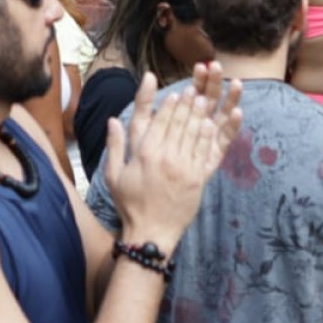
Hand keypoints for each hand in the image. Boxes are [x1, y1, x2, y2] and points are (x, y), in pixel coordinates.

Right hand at [103, 64, 243, 250]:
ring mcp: (183, 167)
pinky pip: (204, 151)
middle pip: (178, 123)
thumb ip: (115, 145)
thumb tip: (112, 120)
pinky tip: (210, 123)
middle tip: (194, 90)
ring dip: (199, 114)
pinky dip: (207, 135)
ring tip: (204, 99)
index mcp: (144, 153)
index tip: (175, 93)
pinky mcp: (197, 178)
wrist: (151, 232)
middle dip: (187, 104)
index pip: (159, 121)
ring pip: (193, 133)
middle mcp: (165, 156)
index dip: (169, 105)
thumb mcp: (114, 175)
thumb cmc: (130, 205)